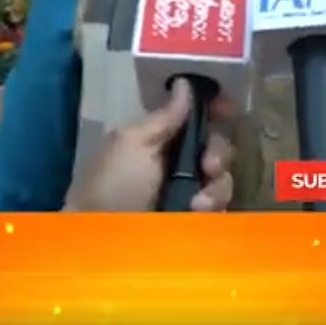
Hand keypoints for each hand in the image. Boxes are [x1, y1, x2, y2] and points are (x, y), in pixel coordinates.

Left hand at [69, 78, 233, 211]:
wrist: (98, 243)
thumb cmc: (111, 184)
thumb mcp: (132, 142)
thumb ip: (164, 116)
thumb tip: (184, 83)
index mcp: (158, 138)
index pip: (195, 118)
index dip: (214, 109)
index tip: (227, 107)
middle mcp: (177, 163)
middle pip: (216, 146)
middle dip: (219, 151)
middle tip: (208, 165)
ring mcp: (187, 194)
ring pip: (221, 178)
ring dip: (217, 184)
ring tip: (198, 202)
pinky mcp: (194, 223)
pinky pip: (219, 207)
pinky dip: (215, 206)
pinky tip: (198, 212)